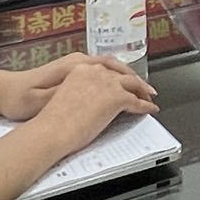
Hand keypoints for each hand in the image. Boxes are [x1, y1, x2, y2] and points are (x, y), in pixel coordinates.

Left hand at [0, 52, 155, 123]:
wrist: (4, 91)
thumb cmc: (22, 98)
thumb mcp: (43, 99)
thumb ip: (67, 92)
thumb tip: (90, 90)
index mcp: (75, 66)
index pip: (112, 70)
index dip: (132, 84)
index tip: (147, 97)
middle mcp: (79, 62)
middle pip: (115, 67)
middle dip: (135, 80)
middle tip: (151, 95)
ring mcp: (76, 65)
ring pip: (109, 68)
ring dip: (127, 79)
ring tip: (141, 92)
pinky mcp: (71, 72)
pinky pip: (101, 71)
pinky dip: (115, 79)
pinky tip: (120, 89)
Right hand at [29, 57, 160, 152]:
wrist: (49, 131)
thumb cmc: (51, 120)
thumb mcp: (64, 94)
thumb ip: (79, 89)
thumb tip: (91, 97)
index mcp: (80, 68)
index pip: (106, 69)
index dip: (117, 76)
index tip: (121, 81)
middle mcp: (96, 72)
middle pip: (122, 73)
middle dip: (133, 81)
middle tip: (141, 88)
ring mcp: (108, 83)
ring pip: (133, 84)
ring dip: (142, 91)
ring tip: (149, 97)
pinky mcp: (117, 97)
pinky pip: (137, 101)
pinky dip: (146, 106)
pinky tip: (150, 109)